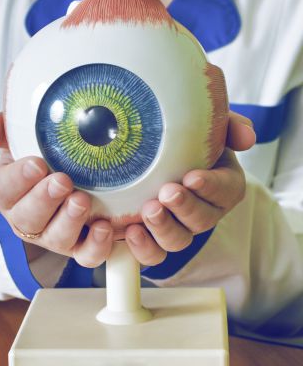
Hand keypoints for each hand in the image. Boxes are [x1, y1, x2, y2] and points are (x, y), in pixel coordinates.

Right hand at [0, 112, 112, 267]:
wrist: (65, 173)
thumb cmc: (38, 156)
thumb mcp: (17, 137)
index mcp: (8, 192)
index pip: (3, 190)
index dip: (18, 180)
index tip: (36, 164)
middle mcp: (27, 218)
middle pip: (28, 218)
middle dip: (44, 200)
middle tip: (62, 181)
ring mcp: (53, 235)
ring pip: (56, 239)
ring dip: (69, 221)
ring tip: (81, 201)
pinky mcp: (79, 246)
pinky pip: (86, 255)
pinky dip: (96, 246)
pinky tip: (105, 227)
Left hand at [124, 111, 255, 265]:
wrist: (146, 152)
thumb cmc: (182, 141)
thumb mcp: (206, 126)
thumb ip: (228, 126)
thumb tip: (247, 137)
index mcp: (220, 185)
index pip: (227, 190)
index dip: (211, 187)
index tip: (192, 177)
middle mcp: (202, 211)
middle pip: (203, 220)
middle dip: (186, 208)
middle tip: (168, 192)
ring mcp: (177, 227)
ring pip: (179, 241)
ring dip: (164, 228)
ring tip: (148, 210)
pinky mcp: (152, 238)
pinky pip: (153, 253)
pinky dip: (144, 247)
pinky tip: (132, 232)